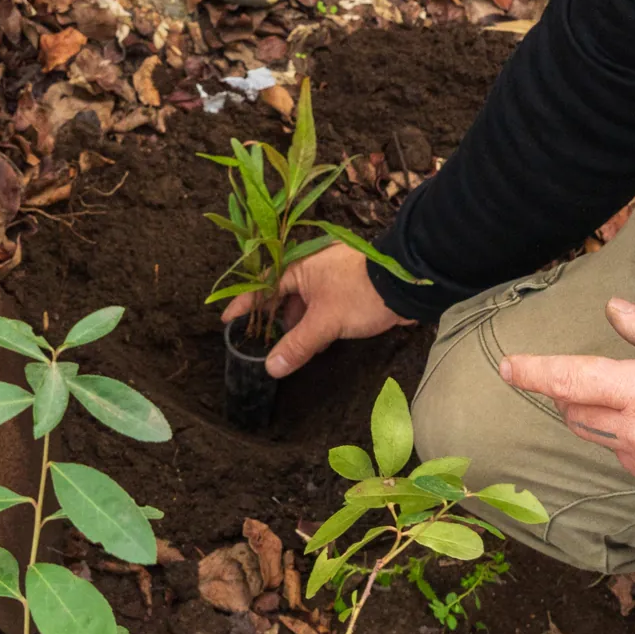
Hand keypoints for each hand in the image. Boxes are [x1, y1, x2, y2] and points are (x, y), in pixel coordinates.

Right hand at [222, 242, 411, 377]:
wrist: (408, 285)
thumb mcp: (325, 321)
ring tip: (283, 347)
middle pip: (282, 295)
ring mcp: (331, 280)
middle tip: (256, 341)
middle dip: (271, 319)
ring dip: (295, 325)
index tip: (226, 321)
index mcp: (300, 266)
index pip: (263, 286)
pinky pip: (321, 309)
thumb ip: (297, 344)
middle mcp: (313, 269)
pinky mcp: (348, 292)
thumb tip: (270, 367)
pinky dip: (314, 325)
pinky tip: (312, 344)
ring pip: (304, 304)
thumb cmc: (361, 294)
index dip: (244, 304)